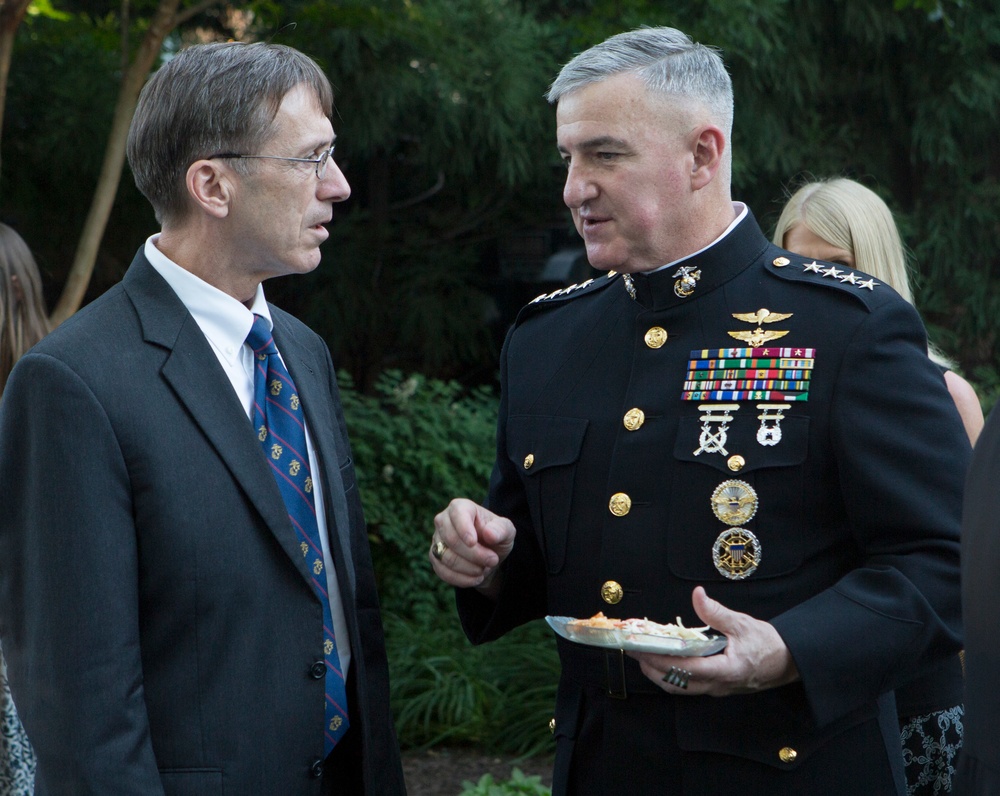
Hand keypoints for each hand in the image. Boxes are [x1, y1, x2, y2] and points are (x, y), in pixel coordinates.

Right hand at [429, 498, 515, 596]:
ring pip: (446, 557)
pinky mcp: (434, 557)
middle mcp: (443, 520)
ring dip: (469, 568)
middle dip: (474, 554)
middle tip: (493, 560)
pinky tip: (476, 579)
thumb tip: (489, 534)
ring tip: (484, 569)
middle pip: (452, 539)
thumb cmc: (496, 537)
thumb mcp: (507, 531)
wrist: (488, 556)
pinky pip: (442, 571)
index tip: (473, 542)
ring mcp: (436, 539)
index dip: (463, 528)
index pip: (457, 513)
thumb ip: (501, 529)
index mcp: (461, 507)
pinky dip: (461, 579)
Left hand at [629, 586, 798, 695]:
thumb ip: (716, 612)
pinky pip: (687, 686)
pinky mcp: (716, 687)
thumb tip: (697, 595)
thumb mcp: (742, 623)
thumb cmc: (767, 644)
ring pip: (680, 688)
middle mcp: (718, 684)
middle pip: (676, 684)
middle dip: (651, 668)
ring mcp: (716, 688)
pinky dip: (670, 675)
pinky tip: (662, 661)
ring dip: (658, 674)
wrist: (788, 662)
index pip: (685, 669)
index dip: (660, 660)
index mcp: (726, 670)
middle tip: (633, 651)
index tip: (642, 649)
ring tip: (642, 656)